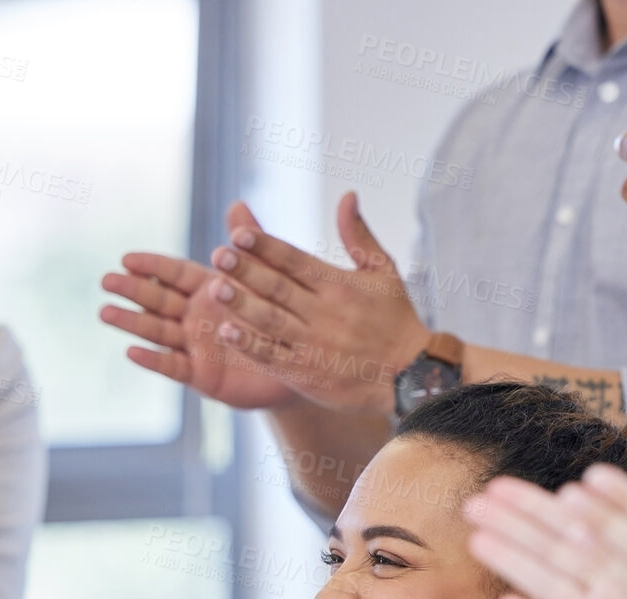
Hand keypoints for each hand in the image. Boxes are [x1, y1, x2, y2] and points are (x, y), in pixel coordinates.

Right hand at [99, 204, 297, 411]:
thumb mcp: (267, 279)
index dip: (151, 266)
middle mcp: (196, 317)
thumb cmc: (282, 318)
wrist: (301, 364)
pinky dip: (153, 360)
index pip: (174, 274)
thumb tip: (238, 203)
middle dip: (132, 290)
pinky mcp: (201, 375)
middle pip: (158, 300)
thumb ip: (249, 246)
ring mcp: (195, 346)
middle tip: (106, 281)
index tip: (126, 258)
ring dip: (132, 322)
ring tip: (105, 312)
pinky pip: (173, 366)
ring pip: (158, 332)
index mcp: (208, 290)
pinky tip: (132, 352)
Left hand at [204, 192, 429, 414]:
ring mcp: (313, 345)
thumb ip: (359, 235)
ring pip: (270, 321)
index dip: (266, 246)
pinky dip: (249, 344)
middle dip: (246, 270)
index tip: (239, 233)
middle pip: (278, 288)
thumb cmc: (396, 319)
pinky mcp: (306, 373)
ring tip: (216, 288)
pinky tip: (226, 331)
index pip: (295, 260)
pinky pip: (272, 356)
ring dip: (241, 304)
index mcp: (339, 285)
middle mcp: (324, 313)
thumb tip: (347, 195)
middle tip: (218, 255)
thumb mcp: (384, 272)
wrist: (411, 376)